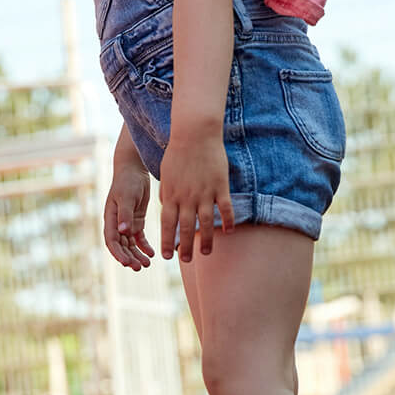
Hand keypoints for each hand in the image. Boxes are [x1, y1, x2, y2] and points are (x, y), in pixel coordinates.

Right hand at [104, 160, 155, 270]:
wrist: (134, 170)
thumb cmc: (127, 181)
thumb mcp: (126, 197)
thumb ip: (125, 214)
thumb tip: (123, 232)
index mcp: (110, 219)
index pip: (111, 241)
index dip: (118, 253)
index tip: (127, 263)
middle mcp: (116, 224)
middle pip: (121, 246)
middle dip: (129, 258)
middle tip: (140, 267)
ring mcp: (126, 224)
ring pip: (130, 245)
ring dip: (137, 255)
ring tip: (147, 264)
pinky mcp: (136, 221)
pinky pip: (139, 239)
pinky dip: (144, 247)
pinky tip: (152, 254)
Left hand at [159, 131, 233, 261]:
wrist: (195, 133)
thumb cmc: (178, 152)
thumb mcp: (166, 174)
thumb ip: (167, 193)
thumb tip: (165, 208)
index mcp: (171, 194)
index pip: (167, 223)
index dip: (167, 241)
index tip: (167, 256)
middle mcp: (187, 196)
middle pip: (185, 227)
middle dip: (185, 247)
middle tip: (186, 261)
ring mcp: (204, 192)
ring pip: (205, 222)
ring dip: (206, 240)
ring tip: (206, 253)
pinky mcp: (220, 185)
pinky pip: (225, 208)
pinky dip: (228, 221)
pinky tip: (229, 232)